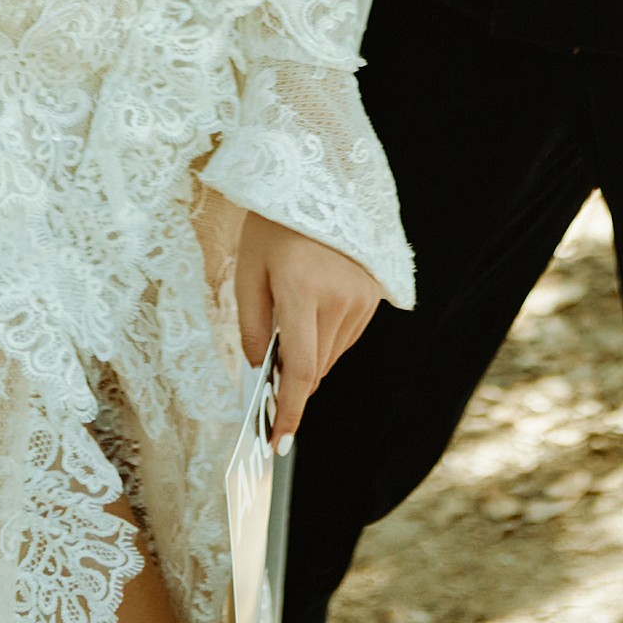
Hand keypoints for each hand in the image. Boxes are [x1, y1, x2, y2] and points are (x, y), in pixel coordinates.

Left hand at [235, 212, 382, 447]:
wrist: (320, 179)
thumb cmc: (274, 224)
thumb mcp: (248, 270)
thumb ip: (251, 325)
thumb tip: (260, 370)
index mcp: (302, 291)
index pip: (300, 370)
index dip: (289, 411)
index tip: (278, 442)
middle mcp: (339, 298)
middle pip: (316, 368)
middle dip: (291, 378)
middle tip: (270, 366)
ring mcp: (362, 297)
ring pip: (332, 355)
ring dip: (311, 354)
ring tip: (293, 316)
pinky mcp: (374, 294)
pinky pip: (348, 335)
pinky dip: (328, 336)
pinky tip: (314, 307)